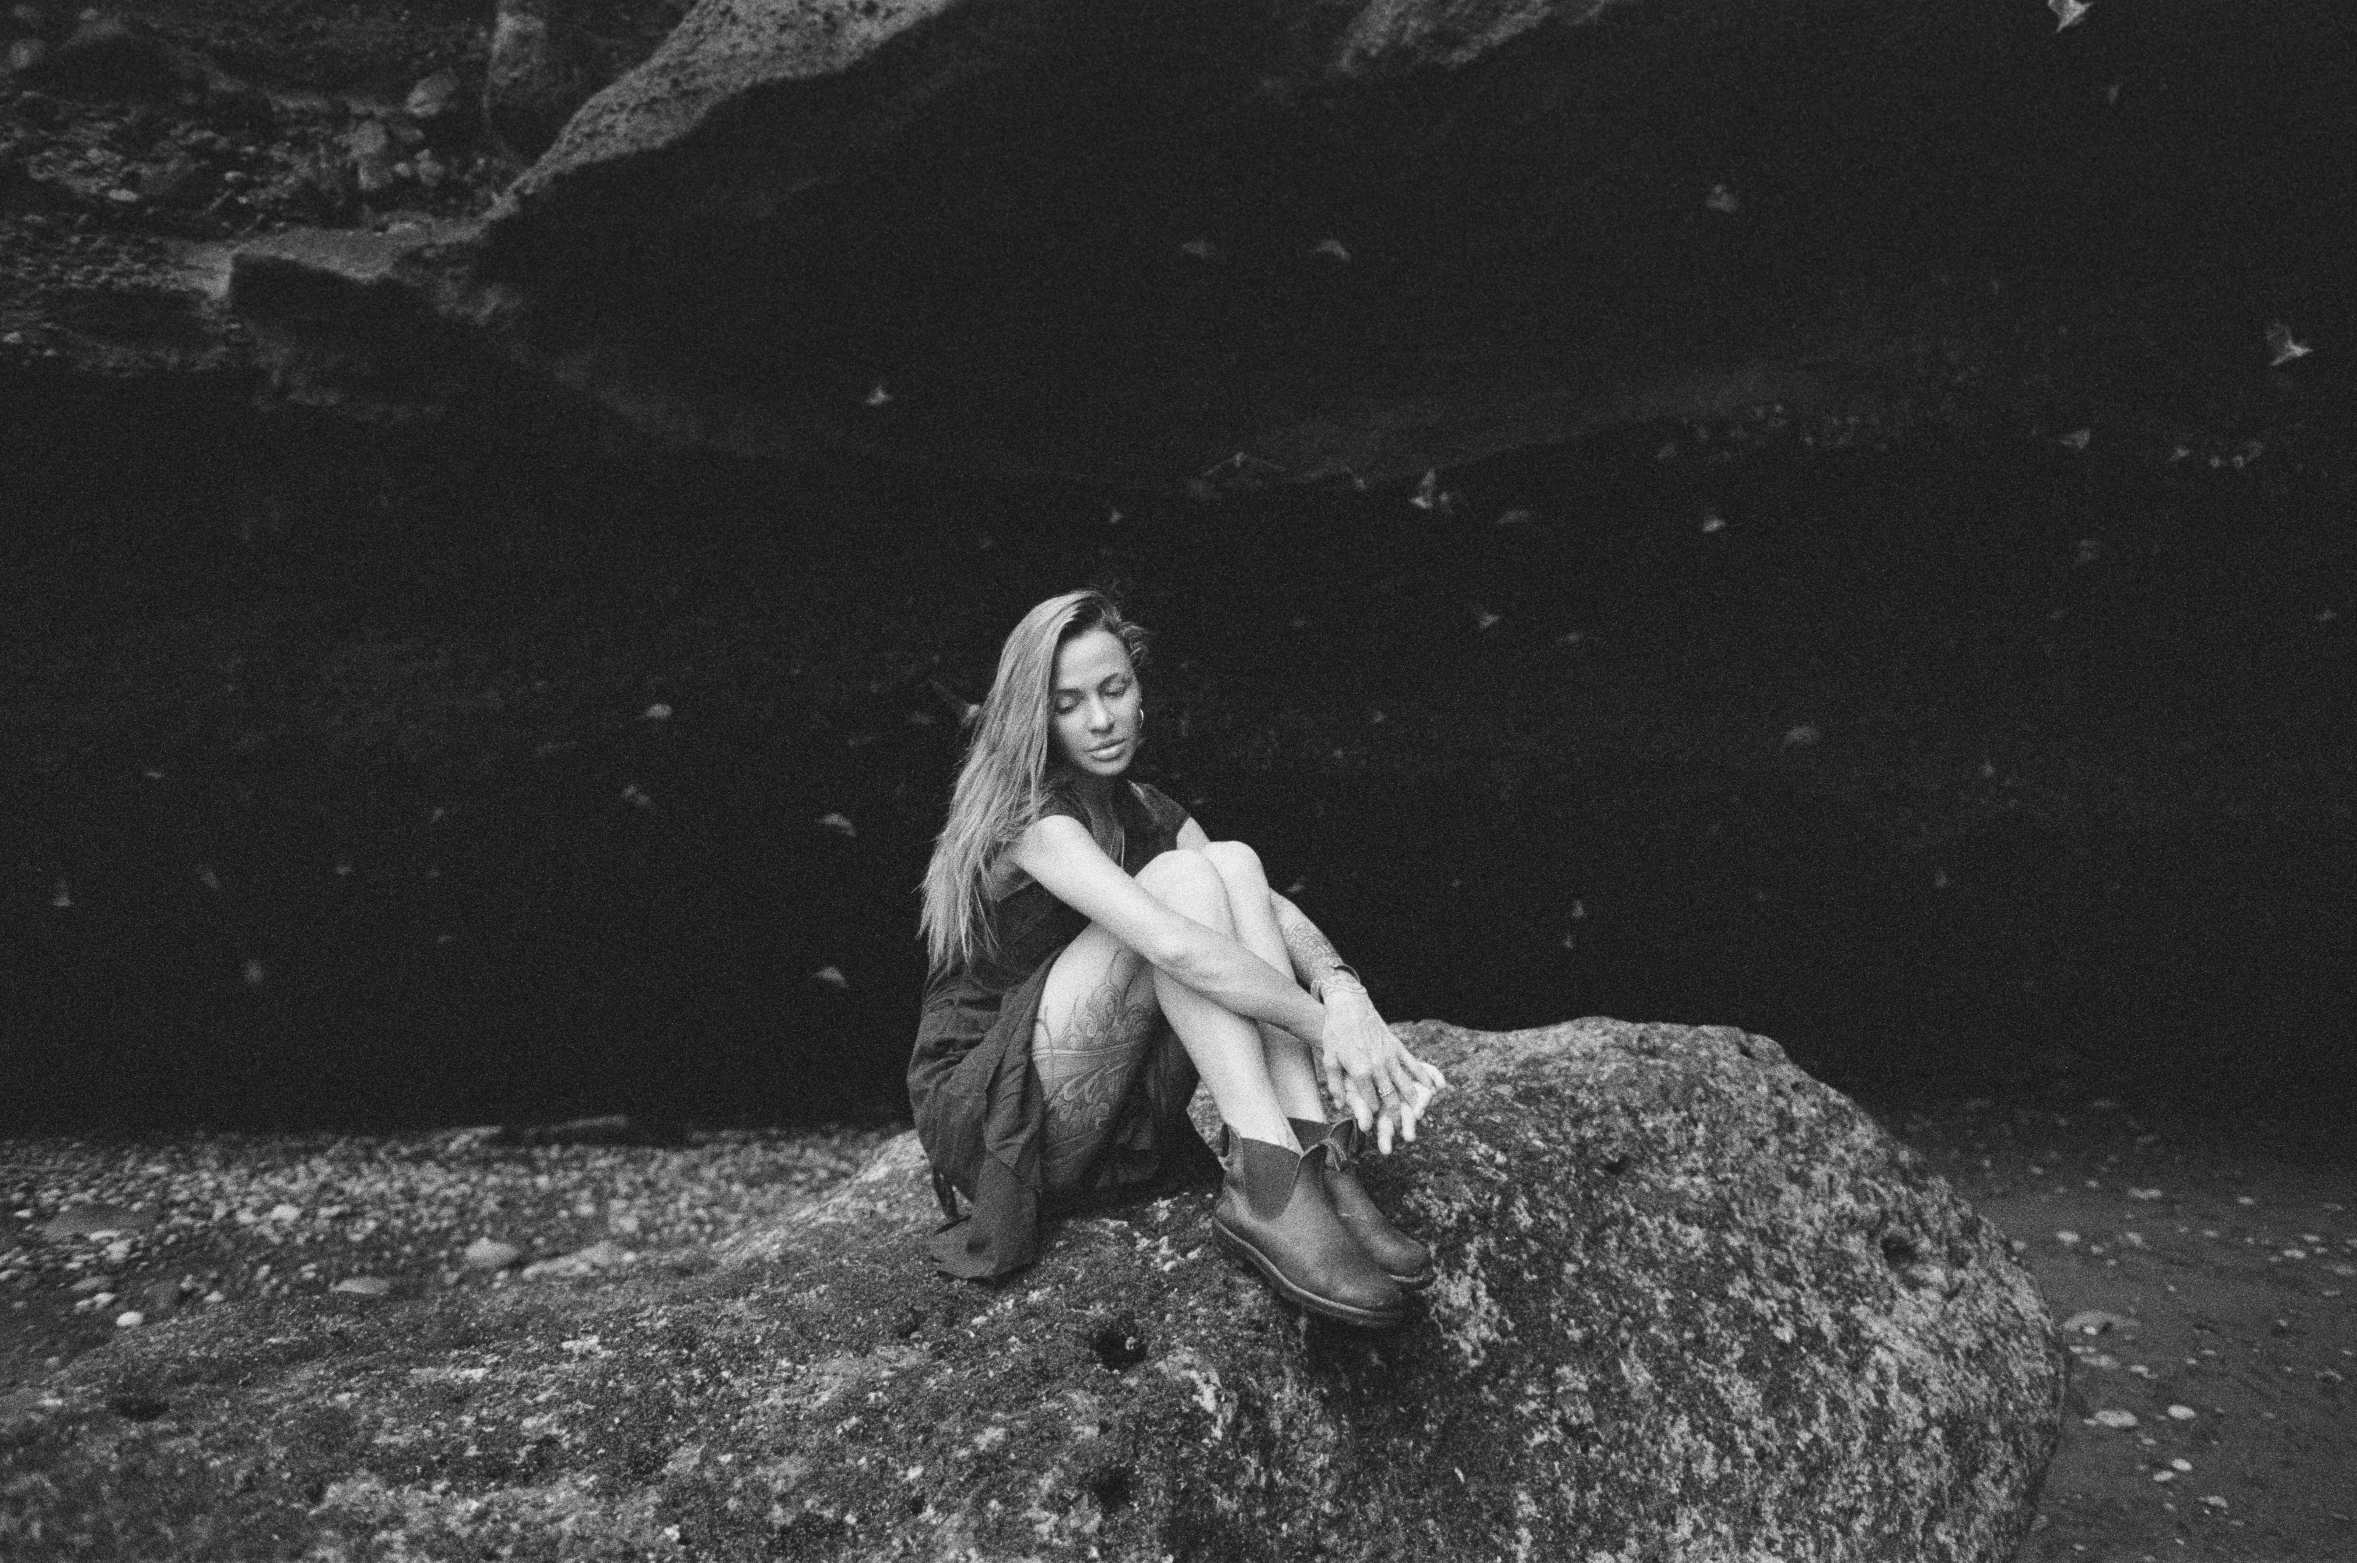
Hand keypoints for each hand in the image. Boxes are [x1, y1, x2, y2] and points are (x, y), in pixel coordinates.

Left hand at [1314, 986, 1448, 1153]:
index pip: (1370, 1101)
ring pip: (1405, 1084)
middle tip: (1401, 1128)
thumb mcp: (1329, 1059)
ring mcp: (1390, 1056)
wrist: (1350, 1006)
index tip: (1376, 1123)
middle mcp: (1378, 1066)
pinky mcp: (1397, 1047)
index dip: (1373, 1114)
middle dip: (1397, 1115)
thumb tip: (1340, 1105)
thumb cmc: (1336, 1033)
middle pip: (1391, 1097)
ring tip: (1418, 1114)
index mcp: (1360, 1071)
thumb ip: (1335, 1085)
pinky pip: (1413, 1065)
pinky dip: (1423, 1078)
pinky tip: (1431, 1088)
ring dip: (1412, 1101)